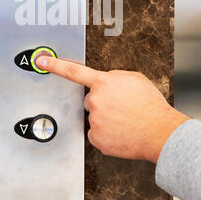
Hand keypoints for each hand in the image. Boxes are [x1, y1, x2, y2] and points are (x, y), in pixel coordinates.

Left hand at [35, 56, 189, 162]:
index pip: (74, 71)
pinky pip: (97, 133)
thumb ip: (114, 76)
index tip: (41, 60)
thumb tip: (106, 81)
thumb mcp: (135, 79)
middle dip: (102, 102)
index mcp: (103, 83)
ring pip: (95, 117)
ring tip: (125, 120)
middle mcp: (95, 101)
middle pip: (90, 100)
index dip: (55, 64)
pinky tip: (121, 131)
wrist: (159, 132)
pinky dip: (107, 133)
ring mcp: (94, 121)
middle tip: (121, 107)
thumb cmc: (150, 105)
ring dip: (106, 118)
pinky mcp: (96, 138)